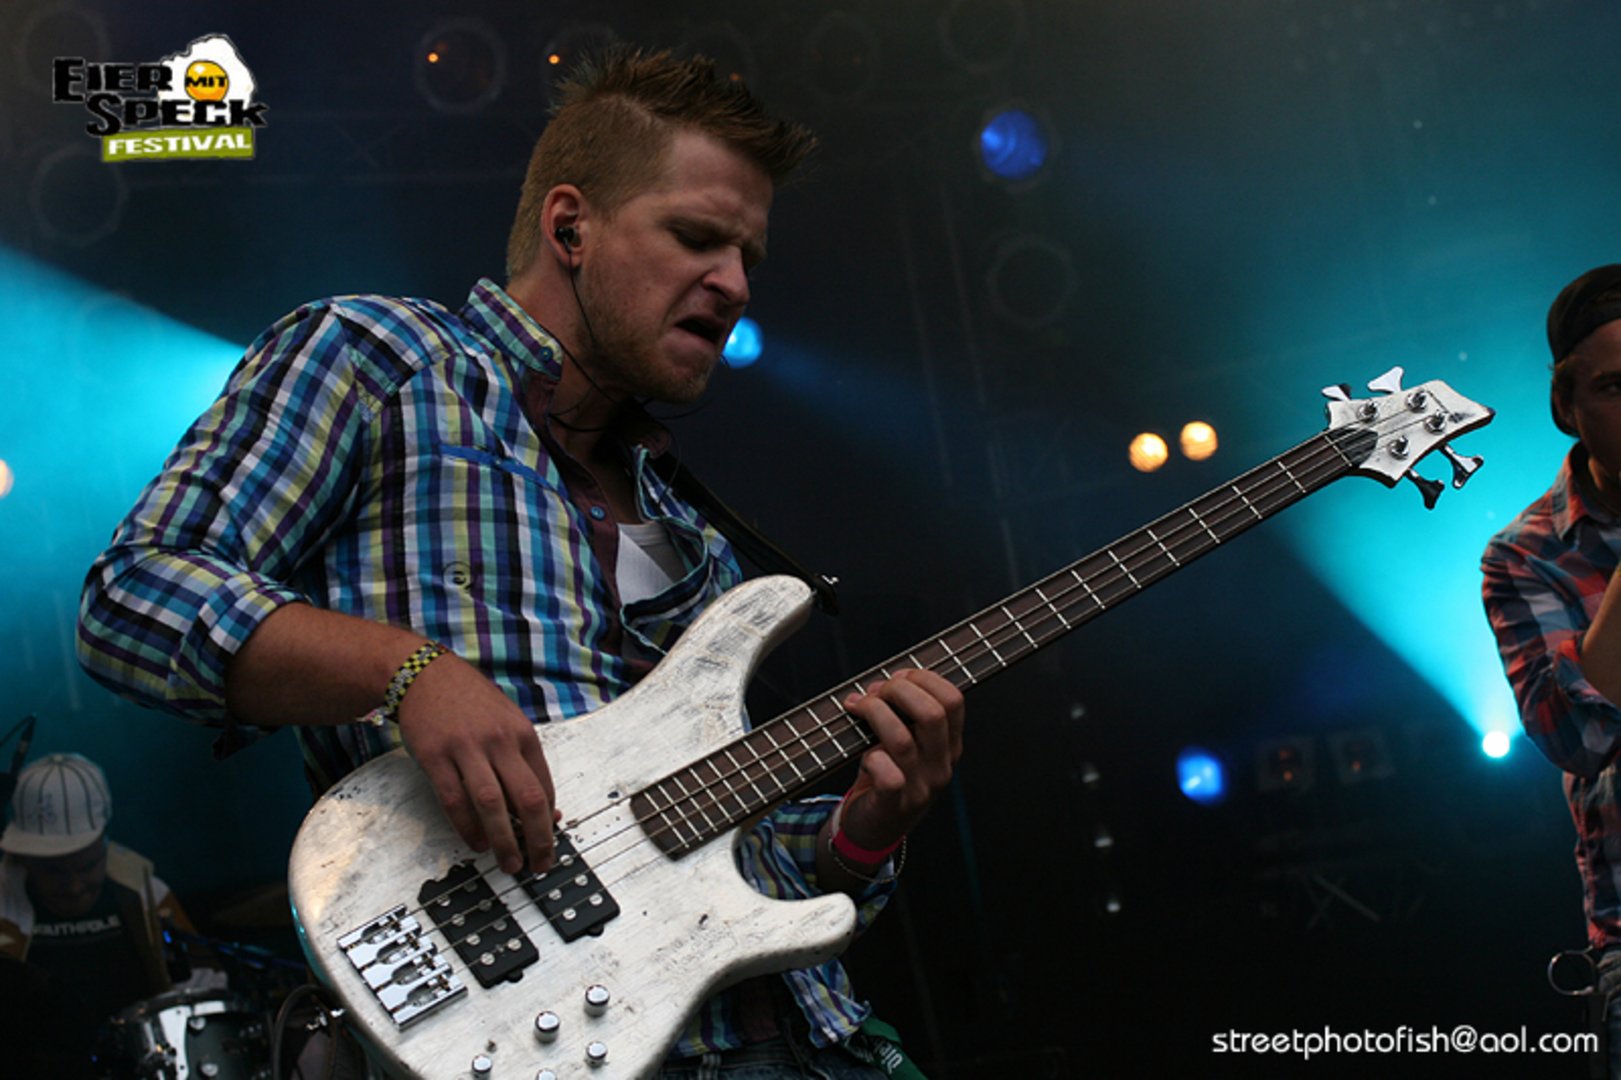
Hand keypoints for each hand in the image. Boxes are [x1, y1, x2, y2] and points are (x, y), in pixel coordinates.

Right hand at [394, 652, 556, 872]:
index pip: (544, 786)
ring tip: (509, 863)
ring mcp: (466, 749)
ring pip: (491, 804)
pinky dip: (467, 827)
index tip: (548, 840)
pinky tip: (476, 842)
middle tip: (539, 864)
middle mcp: (499, 741)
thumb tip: (544, 805)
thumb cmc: (471, 701)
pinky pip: (454, 800)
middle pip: (527, 798)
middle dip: (538, 838)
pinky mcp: (435, 757)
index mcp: (522, 734)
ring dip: (503, 840)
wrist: (427, 675)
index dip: (549, 820)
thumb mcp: (508, 721)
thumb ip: (522, 760)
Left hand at [837, 668, 965, 850]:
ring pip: (902, 739)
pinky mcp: (895, 805)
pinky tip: (863, 752)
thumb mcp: (905, 741)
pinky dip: (871, 757)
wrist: (874, 828)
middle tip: (875, 692)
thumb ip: (901, 712)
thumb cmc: (887, 775)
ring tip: (858, 707)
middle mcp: (941, 765)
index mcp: (950, 744)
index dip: (923, 678)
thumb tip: (882, 683)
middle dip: (898, 690)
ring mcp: (921, 787)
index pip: (953, 699)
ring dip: (874, 713)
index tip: (898, 677)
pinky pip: (888, 776)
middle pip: (933, 713)